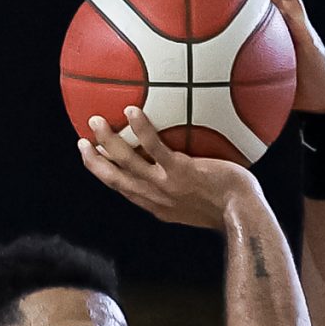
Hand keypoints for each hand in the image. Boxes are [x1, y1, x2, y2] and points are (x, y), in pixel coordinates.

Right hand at [77, 105, 262, 229]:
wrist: (243, 215)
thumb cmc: (231, 207)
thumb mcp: (201, 204)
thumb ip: (189, 187)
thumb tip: (193, 168)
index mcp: (158, 206)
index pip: (125, 190)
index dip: (106, 175)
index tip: (94, 161)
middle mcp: (156, 198)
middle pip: (116, 179)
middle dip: (95, 162)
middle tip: (82, 142)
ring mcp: (166, 186)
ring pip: (127, 163)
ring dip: (108, 143)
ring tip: (95, 122)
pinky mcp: (180, 172)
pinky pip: (155, 148)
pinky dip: (140, 130)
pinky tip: (131, 110)